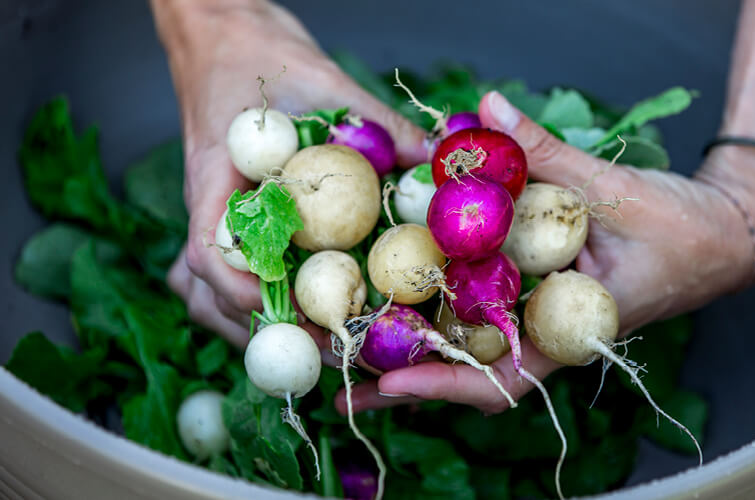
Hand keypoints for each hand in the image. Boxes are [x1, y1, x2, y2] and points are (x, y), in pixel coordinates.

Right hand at [151, 0, 427, 345]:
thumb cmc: (257, 53)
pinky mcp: (229, 218)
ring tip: (315, 344)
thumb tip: (440, 161)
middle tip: (330, 348)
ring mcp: (213, 217)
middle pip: (208, 292)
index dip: (246, 294)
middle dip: (264, 329)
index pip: (209, 252)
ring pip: (207, 293)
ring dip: (251, 326)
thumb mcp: (323, 81)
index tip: (295, 315)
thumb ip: (379, 123)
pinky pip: (226, 273)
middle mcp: (208, 208)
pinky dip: (252, 302)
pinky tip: (295, 313)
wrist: (224, 36)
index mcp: (215, 179)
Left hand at [339, 90, 754, 414]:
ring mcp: (534, 316)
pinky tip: (395, 299)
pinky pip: (478, 309)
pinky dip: (438, 307)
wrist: (715, 234)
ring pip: (466, 348)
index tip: (390, 380)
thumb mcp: (612, 188)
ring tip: (347, 355)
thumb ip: (545, 151)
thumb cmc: (679, 227)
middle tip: (341, 390)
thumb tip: (486, 107)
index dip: (445, 382)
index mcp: (568, 329)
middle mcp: (544, 332)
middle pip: (467, 374)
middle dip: (407, 383)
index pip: (502, 376)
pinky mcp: (529, 293)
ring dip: (410, 352)